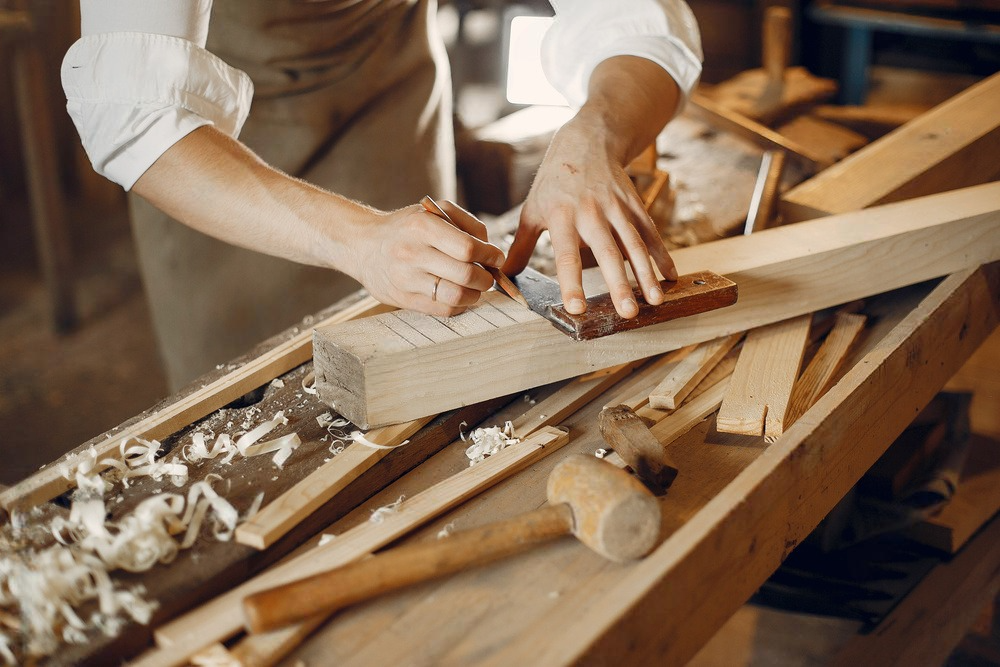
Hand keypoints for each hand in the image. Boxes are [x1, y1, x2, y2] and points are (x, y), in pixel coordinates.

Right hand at [353, 200, 505, 316]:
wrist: (364, 245)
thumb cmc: (407, 227)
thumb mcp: (434, 211)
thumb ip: (467, 224)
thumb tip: (491, 251)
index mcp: (421, 226)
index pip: (467, 248)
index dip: (489, 255)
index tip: (495, 258)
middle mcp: (411, 253)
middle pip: (465, 274)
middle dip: (486, 278)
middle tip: (488, 275)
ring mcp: (406, 279)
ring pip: (456, 296)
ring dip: (475, 295)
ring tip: (475, 287)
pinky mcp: (403, 299)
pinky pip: (443, 310)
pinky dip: (460, 305)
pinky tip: (460, 295)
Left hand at [503, 115, 676, 318]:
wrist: (587, 141)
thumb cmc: (553, 182)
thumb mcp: (532, 210)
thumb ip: (521, 247)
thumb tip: (503, 278)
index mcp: (561, 216)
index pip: (566, 255)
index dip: (571, 282)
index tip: (577, 307)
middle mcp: (590, 212)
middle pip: (607, 252)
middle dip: (619, 283)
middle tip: (627, 313)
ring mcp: (616, 207)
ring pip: (634, 244)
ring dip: (646, 273)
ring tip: (655, 301)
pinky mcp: (635, 204)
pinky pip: (650, 232)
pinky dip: (662, 255)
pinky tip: (670, 278)